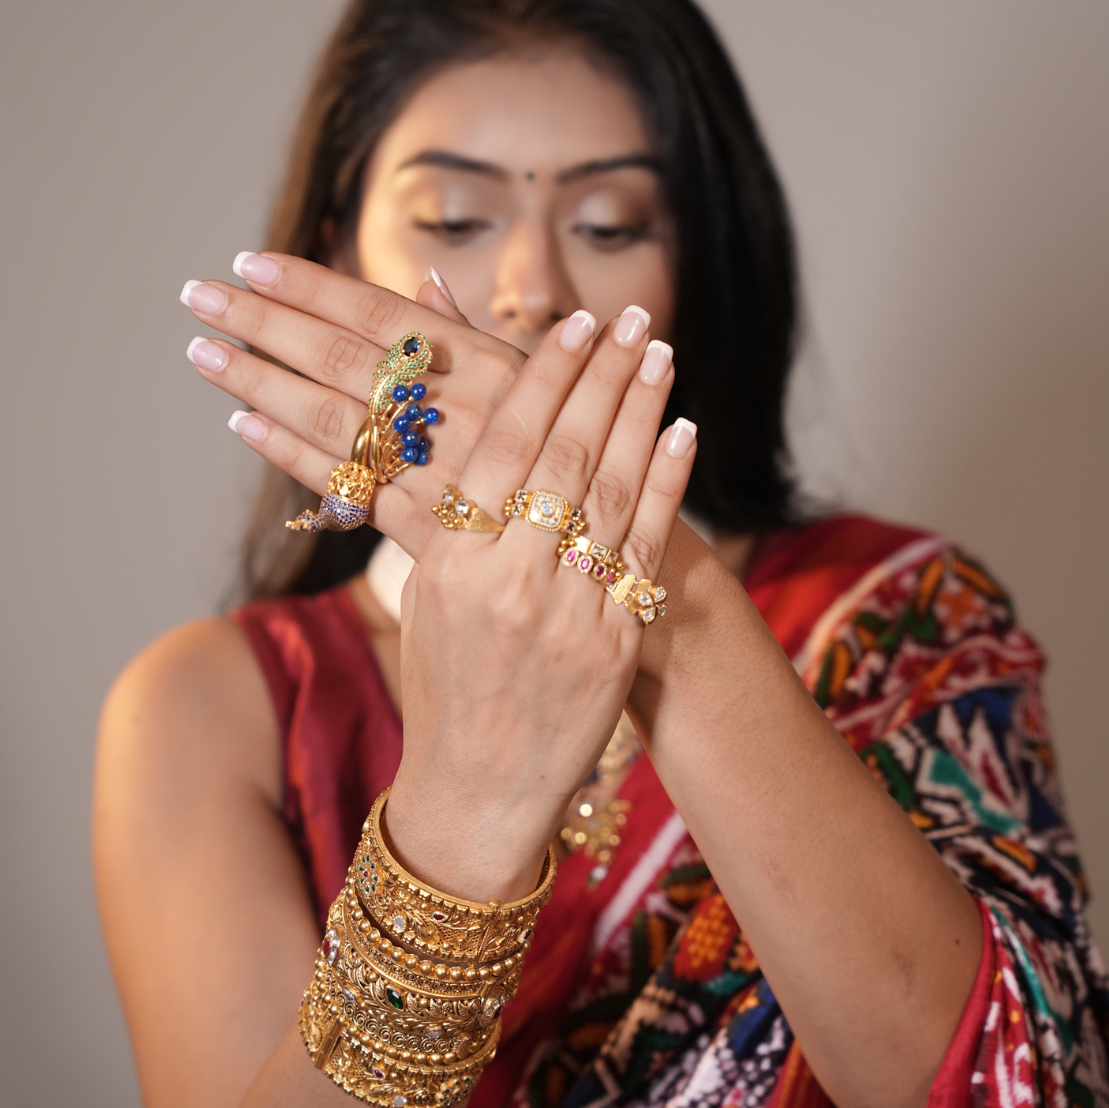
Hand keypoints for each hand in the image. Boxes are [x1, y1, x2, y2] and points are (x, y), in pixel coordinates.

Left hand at [181, 253, 608, 556]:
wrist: (623, 577)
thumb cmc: (594, 468)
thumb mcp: (547, 388)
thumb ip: (480, 339)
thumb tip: (431, 281)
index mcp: (490, 369)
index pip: (383, 312)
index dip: (313, 285)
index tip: (250, 261)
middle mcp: (462, 416)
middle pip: (344, 358)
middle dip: (266, 322)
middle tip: (196, 293)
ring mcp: (443, 477)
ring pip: (334, 419)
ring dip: (262, 380)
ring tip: (200, 349)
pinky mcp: (430, 536)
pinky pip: (351, 489)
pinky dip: (294, 456)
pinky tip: (244, 424)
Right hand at [383, 308, 695, 903]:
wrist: (476, 790)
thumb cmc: (444, 687)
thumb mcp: (424, 596)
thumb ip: (438, 511)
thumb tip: (442, 427)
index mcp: (450, 564)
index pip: (504, 447)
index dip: (544, 380)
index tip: (573, 326)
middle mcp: (509, 581)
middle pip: (566, 455)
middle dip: (602, 377)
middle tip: (629, 317)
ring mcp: (568, 613)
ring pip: (614, 492)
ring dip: (642, 413)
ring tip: (659, 354)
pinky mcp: (615, 644)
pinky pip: (645, 550)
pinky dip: (668, 486)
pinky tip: (683, 431)